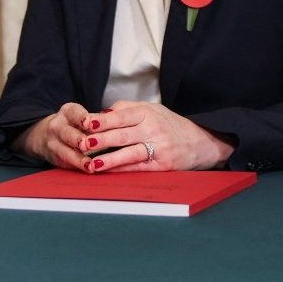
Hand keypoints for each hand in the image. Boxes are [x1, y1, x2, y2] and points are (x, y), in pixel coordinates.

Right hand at [12, 102, 91, 171]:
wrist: (43, 134)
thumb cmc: (73, 123)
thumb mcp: (79, 115)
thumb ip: (96, 119)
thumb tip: (118, 119)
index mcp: (67, 112)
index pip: (74, 112)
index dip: (82, 117)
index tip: (89, 122)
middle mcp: (57, 127)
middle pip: (66, 133)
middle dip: (77, 139)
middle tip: (88, 144)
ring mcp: (53, 144)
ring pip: (64, 152)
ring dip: (77, 159)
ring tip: (90, 165)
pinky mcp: (54, 158)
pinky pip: (65, 163)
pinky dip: (78, 168)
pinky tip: (89, 170)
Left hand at [76, 100, 233, 172]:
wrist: (201, 142)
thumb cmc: (168, 124)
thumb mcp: (150, 109)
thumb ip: (125, 109)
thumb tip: (100, 114)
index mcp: (147, 113)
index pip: (120, 116)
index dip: (101, 121)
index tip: (84, 123)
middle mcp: (153, 129)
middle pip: (121, 135)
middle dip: (100, 140)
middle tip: (81, 144)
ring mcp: (159, 148)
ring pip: (129, 153)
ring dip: (109, 159)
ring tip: (91, 163)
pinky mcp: (163, 165)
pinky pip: (138, 167)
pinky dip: (122, 170)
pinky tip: (108, 172)